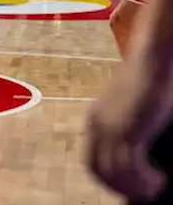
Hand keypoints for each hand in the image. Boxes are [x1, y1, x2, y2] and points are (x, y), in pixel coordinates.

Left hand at [87, 55, 171, 199]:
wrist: (152, 61)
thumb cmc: (148, 82)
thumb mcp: (131, 109)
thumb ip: (129, 128)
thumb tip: (137, 151)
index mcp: (95, 120)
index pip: (91, 160)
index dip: (108, 179)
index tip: (128, 187)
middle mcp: (97, 125)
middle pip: (98, 170)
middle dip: (120, 187)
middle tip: (144, 193)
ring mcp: (110, 127)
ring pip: (114, 173)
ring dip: (136, 187)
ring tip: (155, 187)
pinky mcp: (127, 129)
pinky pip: (130, 167)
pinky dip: (145, 180)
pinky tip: (160, 180)